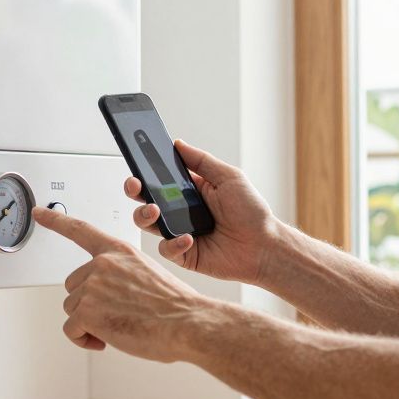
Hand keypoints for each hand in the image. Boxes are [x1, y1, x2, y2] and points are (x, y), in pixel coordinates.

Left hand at [32, 205, 221, 362]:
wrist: (187, 323)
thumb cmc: (174, 305)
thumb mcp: (147, 274)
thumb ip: (121, 276)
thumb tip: (107, 296)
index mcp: (118, 250)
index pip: (80, 230)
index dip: (55, 220)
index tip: (38, 213)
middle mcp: (102, 264)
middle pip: (74, 285)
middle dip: (88, 303)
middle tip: (115, 315)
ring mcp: (93, 286)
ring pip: (72, 309)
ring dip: (89, 323)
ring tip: (118, 327)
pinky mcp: (87, 311)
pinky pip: (71, 330)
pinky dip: (83, 339)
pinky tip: (105, 340)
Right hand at [127, 139, 279, 285]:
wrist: (264, 246)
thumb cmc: (252, 212)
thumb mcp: (229, 177)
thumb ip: (201, 160)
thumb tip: (178, 144)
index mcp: (189, 190)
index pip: (159, 178)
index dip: (144, 170)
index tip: (137, 161)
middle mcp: (180, 211)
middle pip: (146, 199)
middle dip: (134, 190)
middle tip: (136, 185)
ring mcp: (179, 233)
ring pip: (148, 224)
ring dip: (145, 215)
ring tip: (155, 211)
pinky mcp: (183, 254)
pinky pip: (166, 248)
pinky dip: (173, 243)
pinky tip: (189, 238)